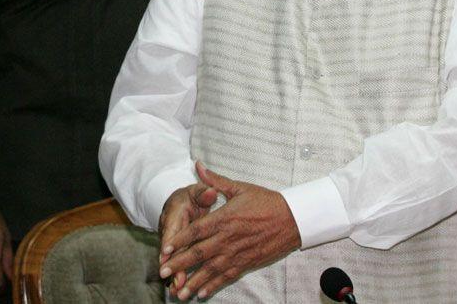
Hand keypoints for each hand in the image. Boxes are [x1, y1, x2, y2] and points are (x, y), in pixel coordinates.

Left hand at [159, 162, 300, 300]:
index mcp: (224, 218)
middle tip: (163, 272)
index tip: (165, 248)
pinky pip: (227, 277)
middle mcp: (228, 238)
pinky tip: (202, 293)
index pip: (196, 231)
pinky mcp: (246, 263)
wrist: (293, 219)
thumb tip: (198, 165)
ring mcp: (237, 253)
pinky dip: (213, 286)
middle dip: (179, 264)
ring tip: (179, 293)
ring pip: (211, 270)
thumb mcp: (239, 187)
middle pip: (199, 253)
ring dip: (194, 282)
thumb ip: (215, 180)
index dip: (179, 240)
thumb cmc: (265, 201)